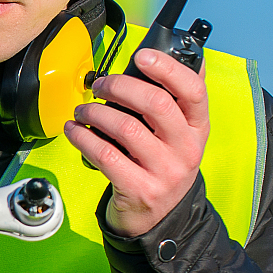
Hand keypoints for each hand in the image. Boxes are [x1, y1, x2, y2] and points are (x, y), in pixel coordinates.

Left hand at [62, 48, 209, 237]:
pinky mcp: (139, 189)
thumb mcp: (178, 136)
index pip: (194, 90)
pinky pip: (105, 154)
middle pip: (155, 104)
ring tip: (83, 110)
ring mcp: (164, 172)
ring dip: (95, 112)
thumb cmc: (161, 166)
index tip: (143, 54)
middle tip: (100, 85)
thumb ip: (175, 100)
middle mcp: (186, 149)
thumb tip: (171, 53)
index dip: (168, 68)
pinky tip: (74, 130)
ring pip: (125, 127)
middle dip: (120, 86)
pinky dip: (82, 137)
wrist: (157, 219)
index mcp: (197, 128)